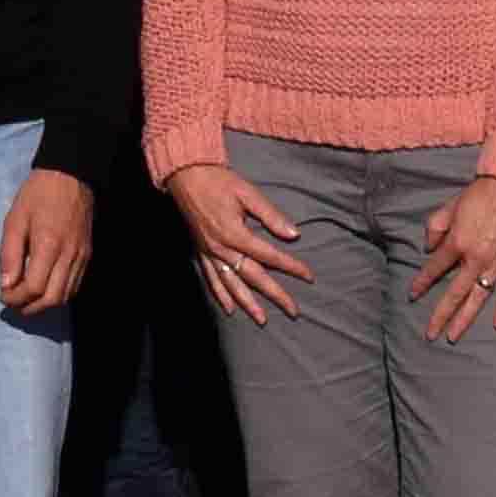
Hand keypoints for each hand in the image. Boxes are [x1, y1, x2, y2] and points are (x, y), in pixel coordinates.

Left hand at [0, 168, 94, 315]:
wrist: (71, 176)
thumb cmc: (37, 195)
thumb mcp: (15, 220)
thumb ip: (9, 255)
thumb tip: (6, 286)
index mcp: (48, 245)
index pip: (33, 288)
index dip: (15, 298)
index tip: (2, 295)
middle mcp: (68, 255)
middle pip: (51, 299)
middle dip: (29, 308)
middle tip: (13, 303)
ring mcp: (81, 257)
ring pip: (65, 296)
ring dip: (44, 305)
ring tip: (26, 300)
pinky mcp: (87, 255)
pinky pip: (75, 285)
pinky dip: (58, 294)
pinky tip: (44, 289)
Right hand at [161, 159, 309, 324]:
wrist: (186, 177)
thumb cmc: (219, 182)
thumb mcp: (248, 193)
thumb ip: (271, 216)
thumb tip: (294, 235)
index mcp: (236, 234)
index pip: (269, 256)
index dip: (291, 266)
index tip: (309, 276)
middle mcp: (222, 249)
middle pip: (253, 277)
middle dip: (275, 295)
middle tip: (293, 311)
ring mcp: (209, 253)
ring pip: (231, 285)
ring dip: (248, 304)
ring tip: (262, 319)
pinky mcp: (200, 253)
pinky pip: (212, 279)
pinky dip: (221, 296)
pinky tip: (230, 309)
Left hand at [409, 176, 495, 342]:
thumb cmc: (481, 194)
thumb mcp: (450, 206)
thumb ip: (435, 228)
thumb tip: (430, 248)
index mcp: (458, 243)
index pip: (435, 269)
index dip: (422, 283)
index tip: (412, 295)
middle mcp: (476, 259)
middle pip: (454, 293)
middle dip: (440, 315)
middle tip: (430, 334)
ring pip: (478, 298)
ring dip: (465, 319)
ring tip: (453, 337)